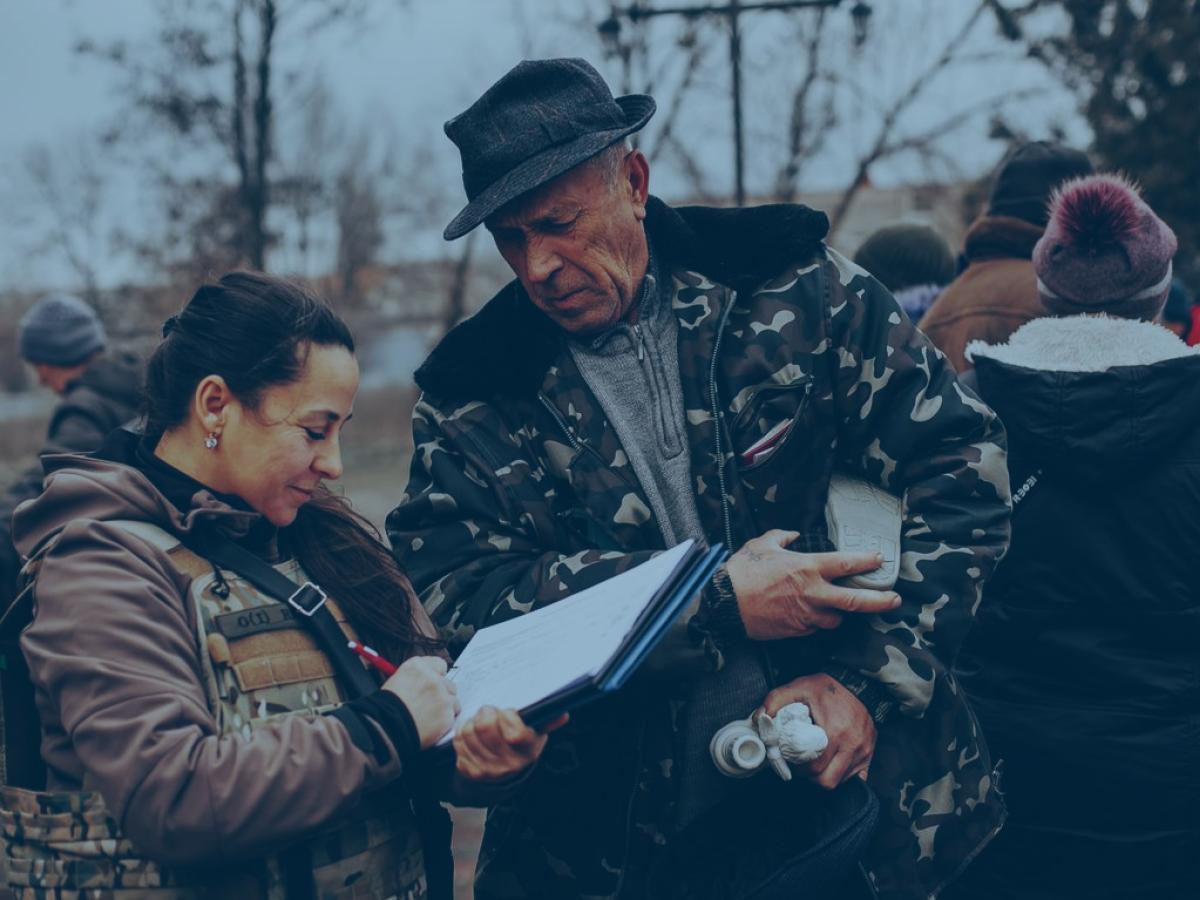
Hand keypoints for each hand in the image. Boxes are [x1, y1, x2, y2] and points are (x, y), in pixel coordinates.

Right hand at [382, 656, 459, 749]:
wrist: (386, 728)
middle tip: (429, 705)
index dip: (437, 676)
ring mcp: (442, 695)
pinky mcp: (447, 712)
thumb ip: (416, 679)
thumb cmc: (385, 708)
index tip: (433, 684)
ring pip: (453, 699)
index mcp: (417, 666)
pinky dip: (444, 721)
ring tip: (429, 717)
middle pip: (448, 683)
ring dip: (445, 708)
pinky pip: (452, 715)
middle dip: (442, 694)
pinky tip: (431, 725)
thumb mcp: (396, 682)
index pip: (439, 664)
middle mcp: (432, 677)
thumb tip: (425, 682)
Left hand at [454, 708, 567, 781]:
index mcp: (527, 752)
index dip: (507, 716)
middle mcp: (508, 764)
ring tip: (480, 724)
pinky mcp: (469, 770)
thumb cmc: (517, 751)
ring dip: (472, 722)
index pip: (514, 732)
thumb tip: (563, 714)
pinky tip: (471, 736)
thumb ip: (547, 723)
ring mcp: (487, 769)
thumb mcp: (534, 738)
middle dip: (486, 713)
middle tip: (489, 713)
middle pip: (485, 726)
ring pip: (469, 731)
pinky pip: (459, 741)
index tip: (508, 713)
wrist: (496, 784)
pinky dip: (462, 734)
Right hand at [725, 529, 900, 639]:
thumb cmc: (743, 571)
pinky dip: (817, 621)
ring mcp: (806, 615)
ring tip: (840, 608)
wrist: (724, 603)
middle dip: (880, 601)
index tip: (880, 559)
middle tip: (895, 600)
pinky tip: (813, 615)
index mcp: (808, 567)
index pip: (847, 563)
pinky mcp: (796, 630)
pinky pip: (815, 627)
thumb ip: (782, 537)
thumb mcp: (761, 544)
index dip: (868, 561)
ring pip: (836, 619)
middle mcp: (813, 593)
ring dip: (841, 614)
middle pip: (856, 600)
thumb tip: (793, 534)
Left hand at [762, 674, 875, 788]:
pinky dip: (843, 774)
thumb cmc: (827, 687)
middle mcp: (853, 745)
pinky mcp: (870, 753)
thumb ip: (775, 701)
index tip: (794, 761)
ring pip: (842, 781)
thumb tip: (759, 718)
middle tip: (804, 766)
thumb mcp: (798, 688)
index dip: (801, 770)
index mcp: (835, 732)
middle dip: (812, 778)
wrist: (857, 683)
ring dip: (827, 776)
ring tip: (817, 763)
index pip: (815, 768)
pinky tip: (833, 763)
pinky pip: (858, 777)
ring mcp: (864, 751)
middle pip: (829, 781)